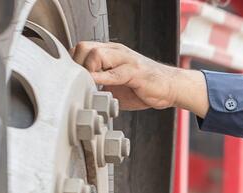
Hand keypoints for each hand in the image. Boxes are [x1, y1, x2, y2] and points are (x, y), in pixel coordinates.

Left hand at [71, 41, 208, 114]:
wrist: (169, 87)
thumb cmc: (142, 87)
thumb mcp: (114, 85)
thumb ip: (97, 85)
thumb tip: (78, 94)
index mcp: (109, 52)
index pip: (81, 49)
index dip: (73, 64)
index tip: (73, 81)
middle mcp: (116, 52)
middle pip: (84, 48)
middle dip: (77, 66)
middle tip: (79, 84)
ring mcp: (126, 60)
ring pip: (97, 55)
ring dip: (88, 72)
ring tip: (88, 87)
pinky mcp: (135, 72)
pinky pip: (114, 73)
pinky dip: (101, 79)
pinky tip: (96, 87)